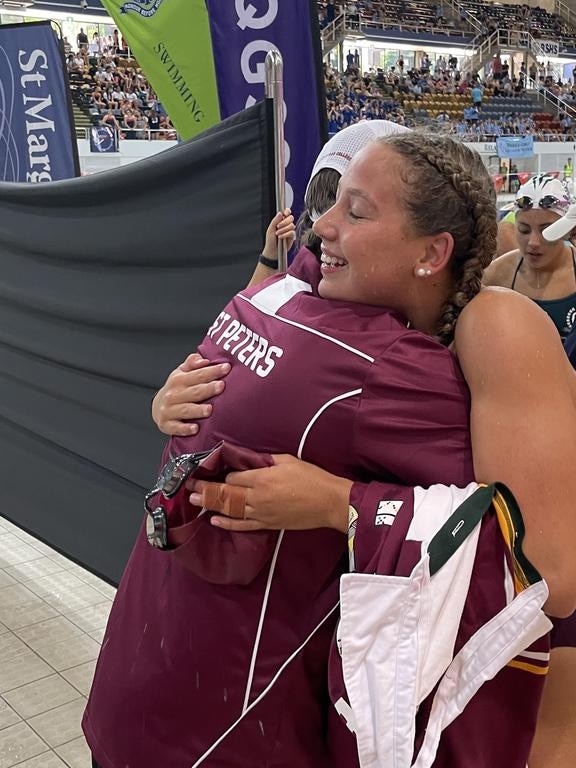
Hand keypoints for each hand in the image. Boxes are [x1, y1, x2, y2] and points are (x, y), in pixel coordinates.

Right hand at [151, 353, 229, 435]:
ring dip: (198, 410)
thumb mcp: (181, 372)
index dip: (212, 371)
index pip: (198, 374)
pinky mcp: (167, 424)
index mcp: (178, 379)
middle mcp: (173, 394)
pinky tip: (195, 429)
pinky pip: (176, 427)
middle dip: (208, 389)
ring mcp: (169, 410)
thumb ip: (192, 363)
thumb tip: (203, 359)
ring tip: (210, 409)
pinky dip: (185, 429)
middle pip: (194, 391)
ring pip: (186, 410)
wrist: (157, 407)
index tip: (226, 367)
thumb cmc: (176, 388)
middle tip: (222, 386)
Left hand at [187, 455, 351, 532]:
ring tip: (196, 501)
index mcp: (262, 478)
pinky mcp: (268, 524)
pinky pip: (243, 525)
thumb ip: (265, 460)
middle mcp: (257, 497)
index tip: (207, 469)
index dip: (219, 473)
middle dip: (206, 489)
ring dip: (211, 505)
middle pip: (226, 494)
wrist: (328, 502)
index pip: (232, 477)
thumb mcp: (288, 460)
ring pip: (230, 510)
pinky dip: (227, 524)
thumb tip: (249, 458)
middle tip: (190, 486)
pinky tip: (215, 520)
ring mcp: (262, 513)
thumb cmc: (311, 478)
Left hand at [261, 209, 295, 259]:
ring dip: (284, 229)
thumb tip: (280, 213)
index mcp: (280, 221)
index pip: (286, 213)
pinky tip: (281, 237)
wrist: (272, 251)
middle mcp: (286, 225)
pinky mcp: (292, 237)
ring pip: (292, 225)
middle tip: (278, 227)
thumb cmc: (270, 240)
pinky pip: (292, 232)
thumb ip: (275, 221)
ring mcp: (289, 230)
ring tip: (278, 234)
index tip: (285, 213)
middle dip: (284, 222)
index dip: (287, 211)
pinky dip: (286, 234)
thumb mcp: (270, 229)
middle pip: (291, 218)